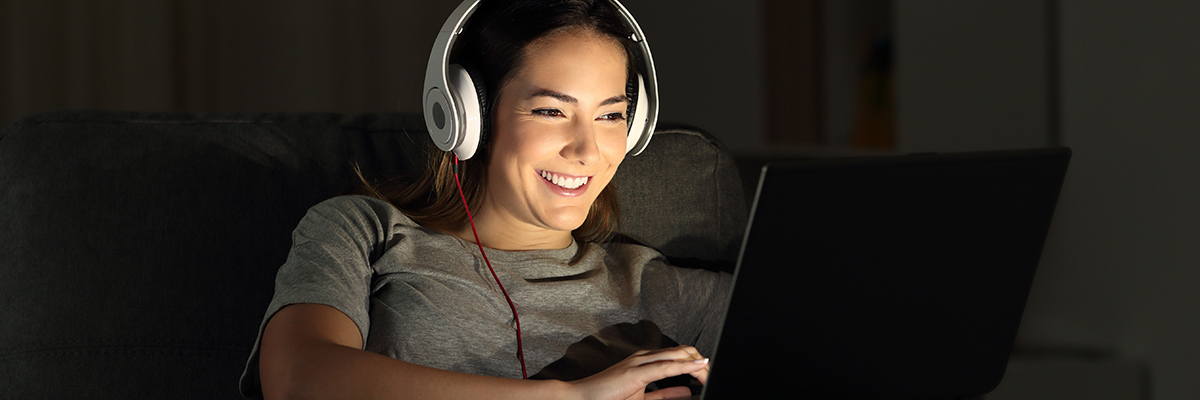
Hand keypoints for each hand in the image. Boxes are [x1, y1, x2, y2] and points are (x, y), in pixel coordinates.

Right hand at [569, 345, 709, 399]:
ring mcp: (640, 362)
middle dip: (702, 364)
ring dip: (698, 366)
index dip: (698, 364)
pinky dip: (684, 367)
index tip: (709, 377)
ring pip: (678, 356)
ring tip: (711, 374)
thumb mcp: (643, 398)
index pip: (680, 356)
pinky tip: (698, 368)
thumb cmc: (608, 397)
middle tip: (712, 378)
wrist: (582, 398)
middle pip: (684, 352)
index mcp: (647, 361)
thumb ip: (665, 394)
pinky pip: (665, 367)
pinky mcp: (636, 372)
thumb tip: (686, 392)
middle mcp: (646, 357)